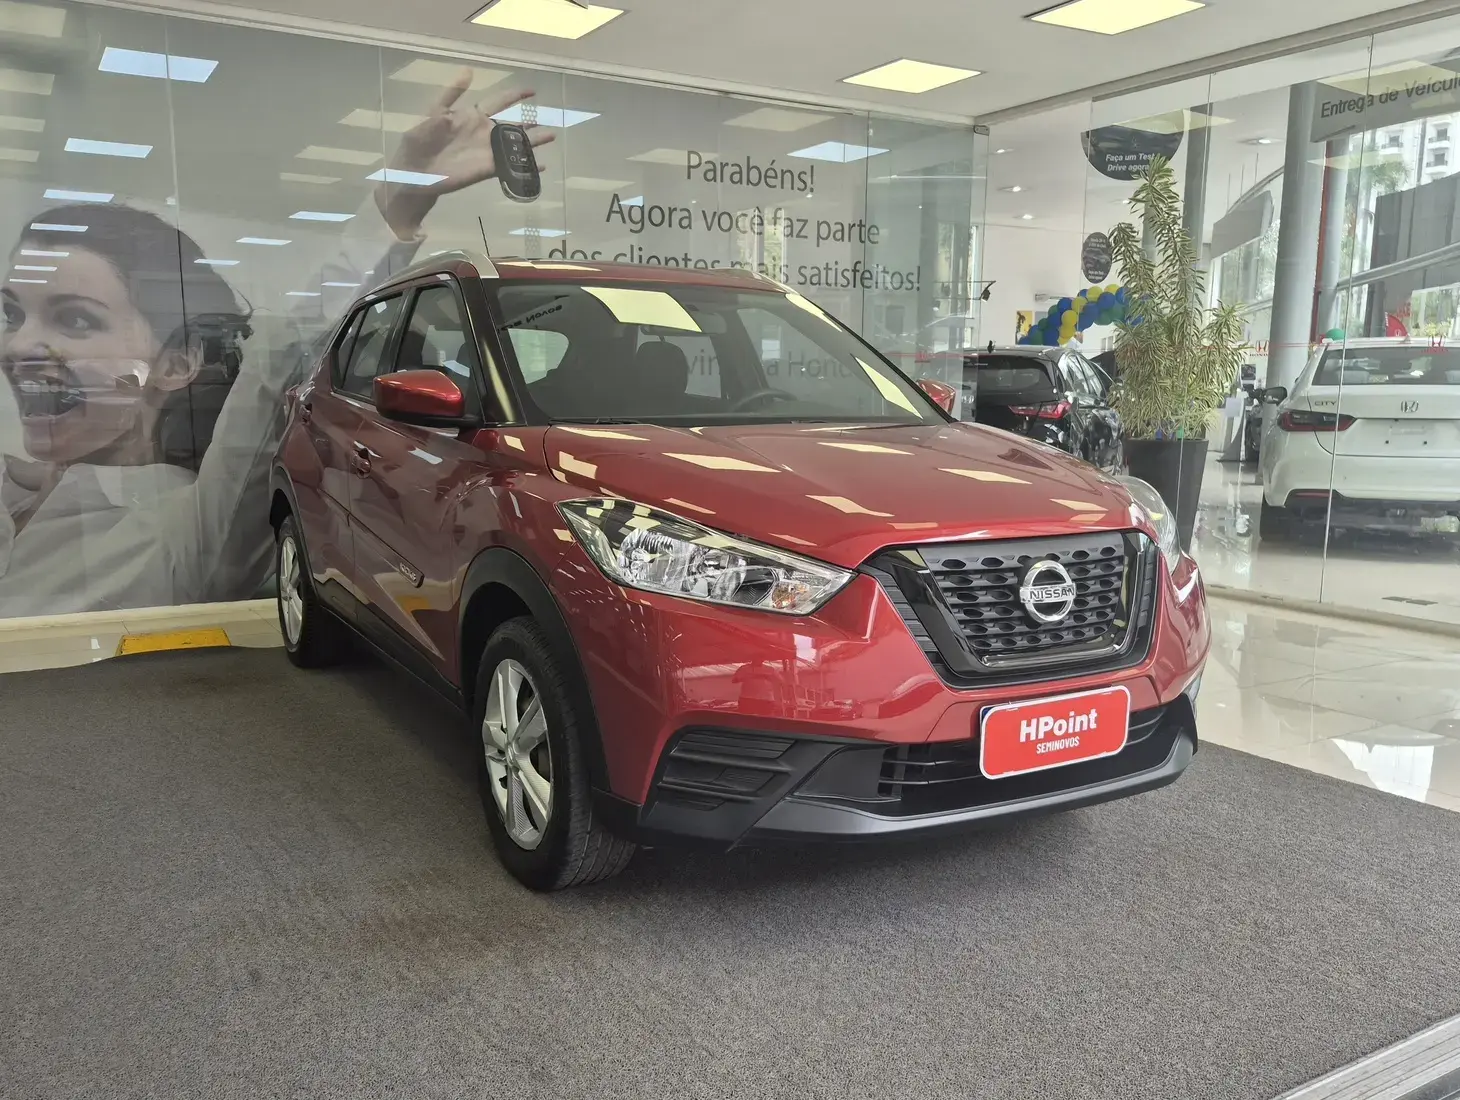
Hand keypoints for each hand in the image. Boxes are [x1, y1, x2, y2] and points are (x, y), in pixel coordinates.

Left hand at [375, 70, 556, 239]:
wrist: (413, 174)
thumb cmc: (417, 143)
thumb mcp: (431, 114)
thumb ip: (451, 95)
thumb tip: (469, 71)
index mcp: (470, 116)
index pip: (497, 102)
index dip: (514, 96)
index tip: (531, 92)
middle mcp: (482, 132)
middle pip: (511, 123)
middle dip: (529, 120)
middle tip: (548, 117)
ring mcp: (486, 151)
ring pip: (514, 144)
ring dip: (533, 140)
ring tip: (551, 135)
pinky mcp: (487, 170)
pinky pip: (510, 166)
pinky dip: (526, 165)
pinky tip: (541, 165)